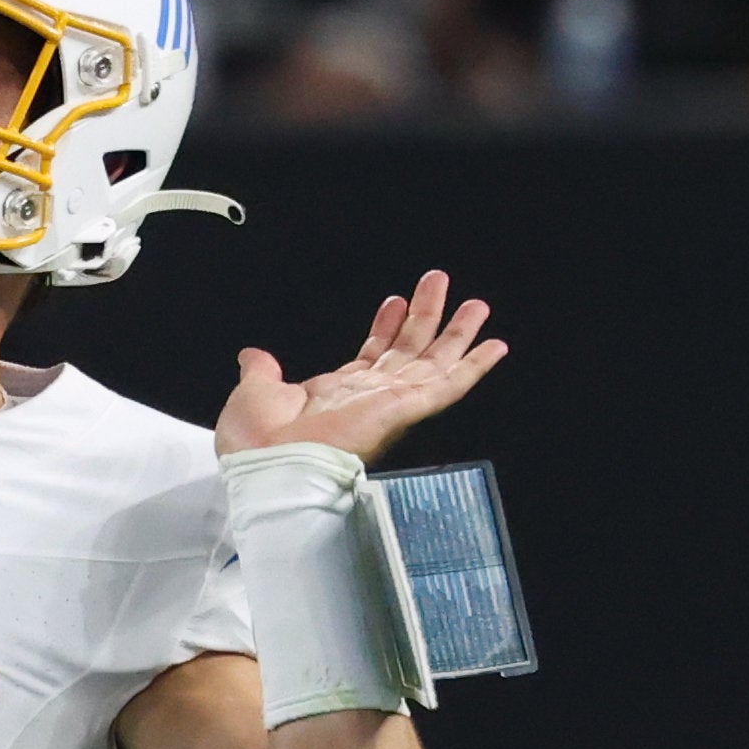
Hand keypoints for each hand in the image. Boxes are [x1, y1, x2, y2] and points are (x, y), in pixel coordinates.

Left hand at [223, 270, 504, 460]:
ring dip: (457, 332)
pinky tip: (495, 346)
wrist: (269, 466)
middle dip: (426, 316)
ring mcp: (393, 403)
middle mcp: (371, 398)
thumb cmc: (259, 442)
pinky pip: (449, 385)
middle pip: (409, 351)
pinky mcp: (406, 409)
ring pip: (435, 362)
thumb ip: (262, 372)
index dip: (386, 327)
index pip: (372, 355)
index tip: (395, 301)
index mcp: (340, 394)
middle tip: (439, 282)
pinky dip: (474, 365)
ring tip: (477, 303)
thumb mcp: (255, 393)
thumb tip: (252, 357)